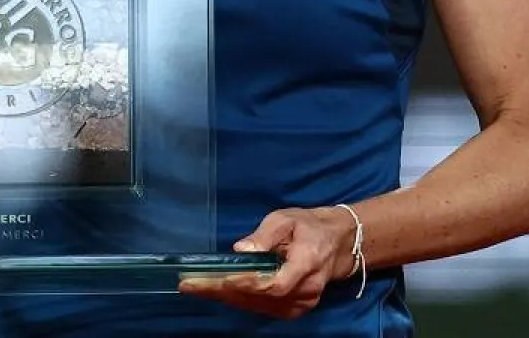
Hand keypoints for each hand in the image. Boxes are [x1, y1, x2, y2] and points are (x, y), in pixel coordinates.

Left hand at [178, 206, 357, 318]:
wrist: (338, 243)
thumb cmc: (309, 226)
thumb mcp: (287, 218)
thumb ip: (265, 235)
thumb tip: (240, 250)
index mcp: (307, 263)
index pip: (274, 284)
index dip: (244, 284)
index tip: (216, 279)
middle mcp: (306, 290)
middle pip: (260, 298)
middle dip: (222, 292)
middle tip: (190, 284)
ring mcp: (303, 304)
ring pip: (259, 306)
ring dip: (227, 298)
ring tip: (197, 287)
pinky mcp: (296, 309)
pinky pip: (264, 308)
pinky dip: (241, 300)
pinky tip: (220, 292)